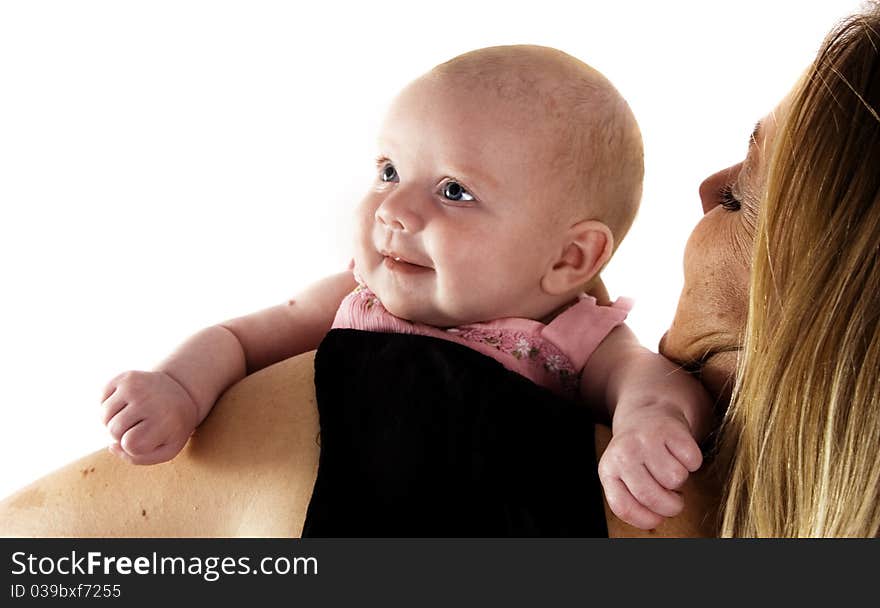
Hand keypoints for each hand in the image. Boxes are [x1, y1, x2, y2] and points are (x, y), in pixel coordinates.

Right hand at [100, 370, 200, 464]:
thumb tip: (111, 446)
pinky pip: (102, 400)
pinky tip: (127, 404)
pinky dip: (109, 407)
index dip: (134, 446)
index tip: (148, 438)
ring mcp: (135, 385)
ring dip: (113, 422)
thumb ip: (139, 458)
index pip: (130, 444)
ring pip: (104, 416)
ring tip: (133, 417)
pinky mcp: (125, 377)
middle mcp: (149, 399)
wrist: (181, 392)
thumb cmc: (173, 426)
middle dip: (122, 435)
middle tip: (140, 426)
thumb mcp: (168, 449)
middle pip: (114, 430)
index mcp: (164, 419)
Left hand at [598, 404, 702, 529]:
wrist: (647, 413)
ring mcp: (645, 440)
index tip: (657, 518)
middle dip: (671, 506)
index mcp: (608, 470)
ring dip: (680, 480)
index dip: (645, 519)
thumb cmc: (639, 455)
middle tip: (674, 499)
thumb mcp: (625, 476)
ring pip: (675, 479)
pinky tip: (679, 453)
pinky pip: (692, 461)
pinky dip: (692, 462)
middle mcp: (623, 454)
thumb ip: (632, 499)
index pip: (623, 507)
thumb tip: (654, 523)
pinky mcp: (670, 429)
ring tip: (671, 467)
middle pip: (651, 497)